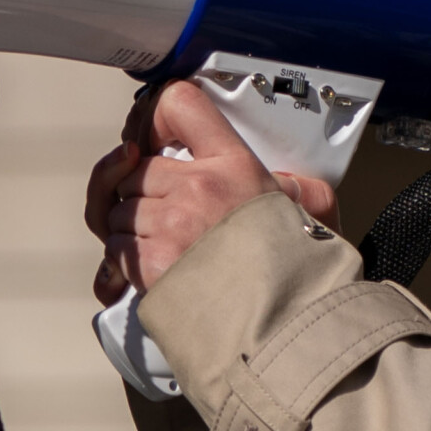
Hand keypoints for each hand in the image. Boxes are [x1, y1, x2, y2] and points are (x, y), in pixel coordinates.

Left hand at [85, 80, 340, 302]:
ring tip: (162, 248)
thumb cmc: (295, 275)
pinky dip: (125, 262)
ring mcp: (170, 223)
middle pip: (136, 169)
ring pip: (119, 210)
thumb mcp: (314, 214)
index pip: (180, 105)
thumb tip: (295, 187)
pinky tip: (152, 272)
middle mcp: (197, 187)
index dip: (156, 117)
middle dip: (142, 193)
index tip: (152, 136)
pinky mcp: (150, 262)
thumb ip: (304, 190)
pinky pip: (116, 248)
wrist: (284, 326)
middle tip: (162, 213)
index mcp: (235, 165)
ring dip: (131, 230)